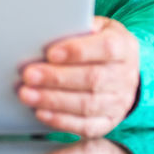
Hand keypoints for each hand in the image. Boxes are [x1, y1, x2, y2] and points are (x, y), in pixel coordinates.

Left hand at [17, 17, 139, 137]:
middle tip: (29, 75)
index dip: (77, 51)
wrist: (122, 69)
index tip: (50, 53)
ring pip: (87, 105)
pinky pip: (86, 126)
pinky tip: (41, 112)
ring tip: (28, 94)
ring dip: (53, 101)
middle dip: (57, 78)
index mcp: (125, 47)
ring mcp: (120, 102)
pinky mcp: (109, 121)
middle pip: (92, 79)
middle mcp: (125, 76)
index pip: (106, 48)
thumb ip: (77, 28)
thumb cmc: (99, 43)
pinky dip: (62, 121)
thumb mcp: (96, 28)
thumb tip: (47, 31)